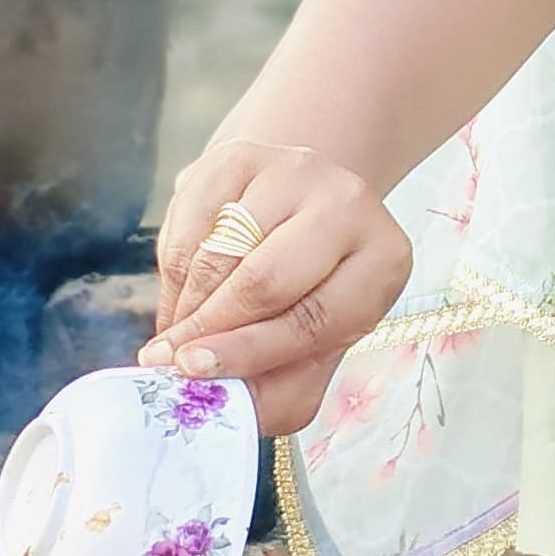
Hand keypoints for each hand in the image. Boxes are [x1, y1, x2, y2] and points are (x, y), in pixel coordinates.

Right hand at [141, 136, 412, 436]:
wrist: (300, 210)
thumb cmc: (310, 295)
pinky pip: (188, 220)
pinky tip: (179, 297)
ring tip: (174, 337)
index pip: (316, 318)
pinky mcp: (240, 153)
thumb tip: (222, 402)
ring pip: (220, 250)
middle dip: (209, 331)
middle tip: (169, 364)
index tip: (196, 373)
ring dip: (187, 305)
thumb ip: (282, 389)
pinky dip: (173, 270)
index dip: (251, 352)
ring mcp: (293, 170)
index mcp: (384, 261)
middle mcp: (349, 203)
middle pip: (264, 280)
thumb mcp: (317, 349)